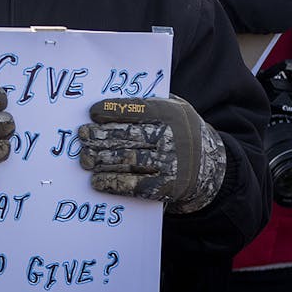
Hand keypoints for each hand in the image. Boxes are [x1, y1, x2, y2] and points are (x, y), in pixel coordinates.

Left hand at [78, 96, 225, 213]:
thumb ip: (151, 104)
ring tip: (85, 158)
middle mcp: (171, 138)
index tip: (92, 113)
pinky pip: (135, 186)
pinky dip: (113, 183)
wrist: (209, 166)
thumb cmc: (182, 131)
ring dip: (102, 159)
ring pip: (128, 160)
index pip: (136, 109)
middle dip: (100, 136)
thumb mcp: (176, 109)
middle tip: (82, 136)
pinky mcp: (166, 187)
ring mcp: (169, 164)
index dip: (111, 111)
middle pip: (127, 135)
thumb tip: (112, 106)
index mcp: (171, 113)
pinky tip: (97, 181)